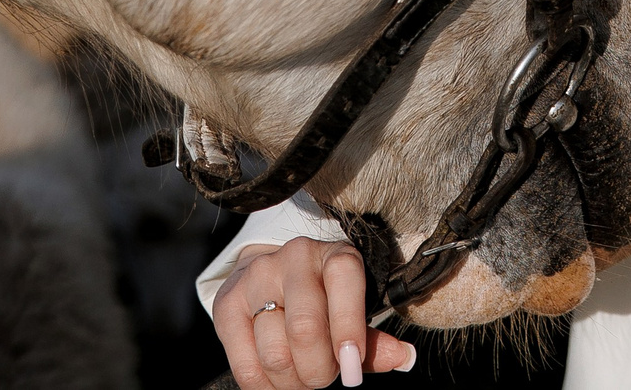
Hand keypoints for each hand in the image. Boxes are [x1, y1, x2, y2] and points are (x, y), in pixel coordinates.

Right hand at [213, 238, 416, 388]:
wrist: (270, 275)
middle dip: (319, 370)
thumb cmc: (323, 299)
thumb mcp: (352, 309)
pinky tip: (278, 380)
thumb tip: (404, 358)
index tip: (351, 368)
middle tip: (325, 378)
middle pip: (305, 329)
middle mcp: (293, 258)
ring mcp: (256, 279)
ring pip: (275, 353)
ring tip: (302, 377)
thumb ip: (372, 339)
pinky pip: (247, 366)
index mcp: (333, 255)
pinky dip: (266, 388)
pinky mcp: (227, 305)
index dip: (349, 328)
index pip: (344, 278)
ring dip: (293, 382)